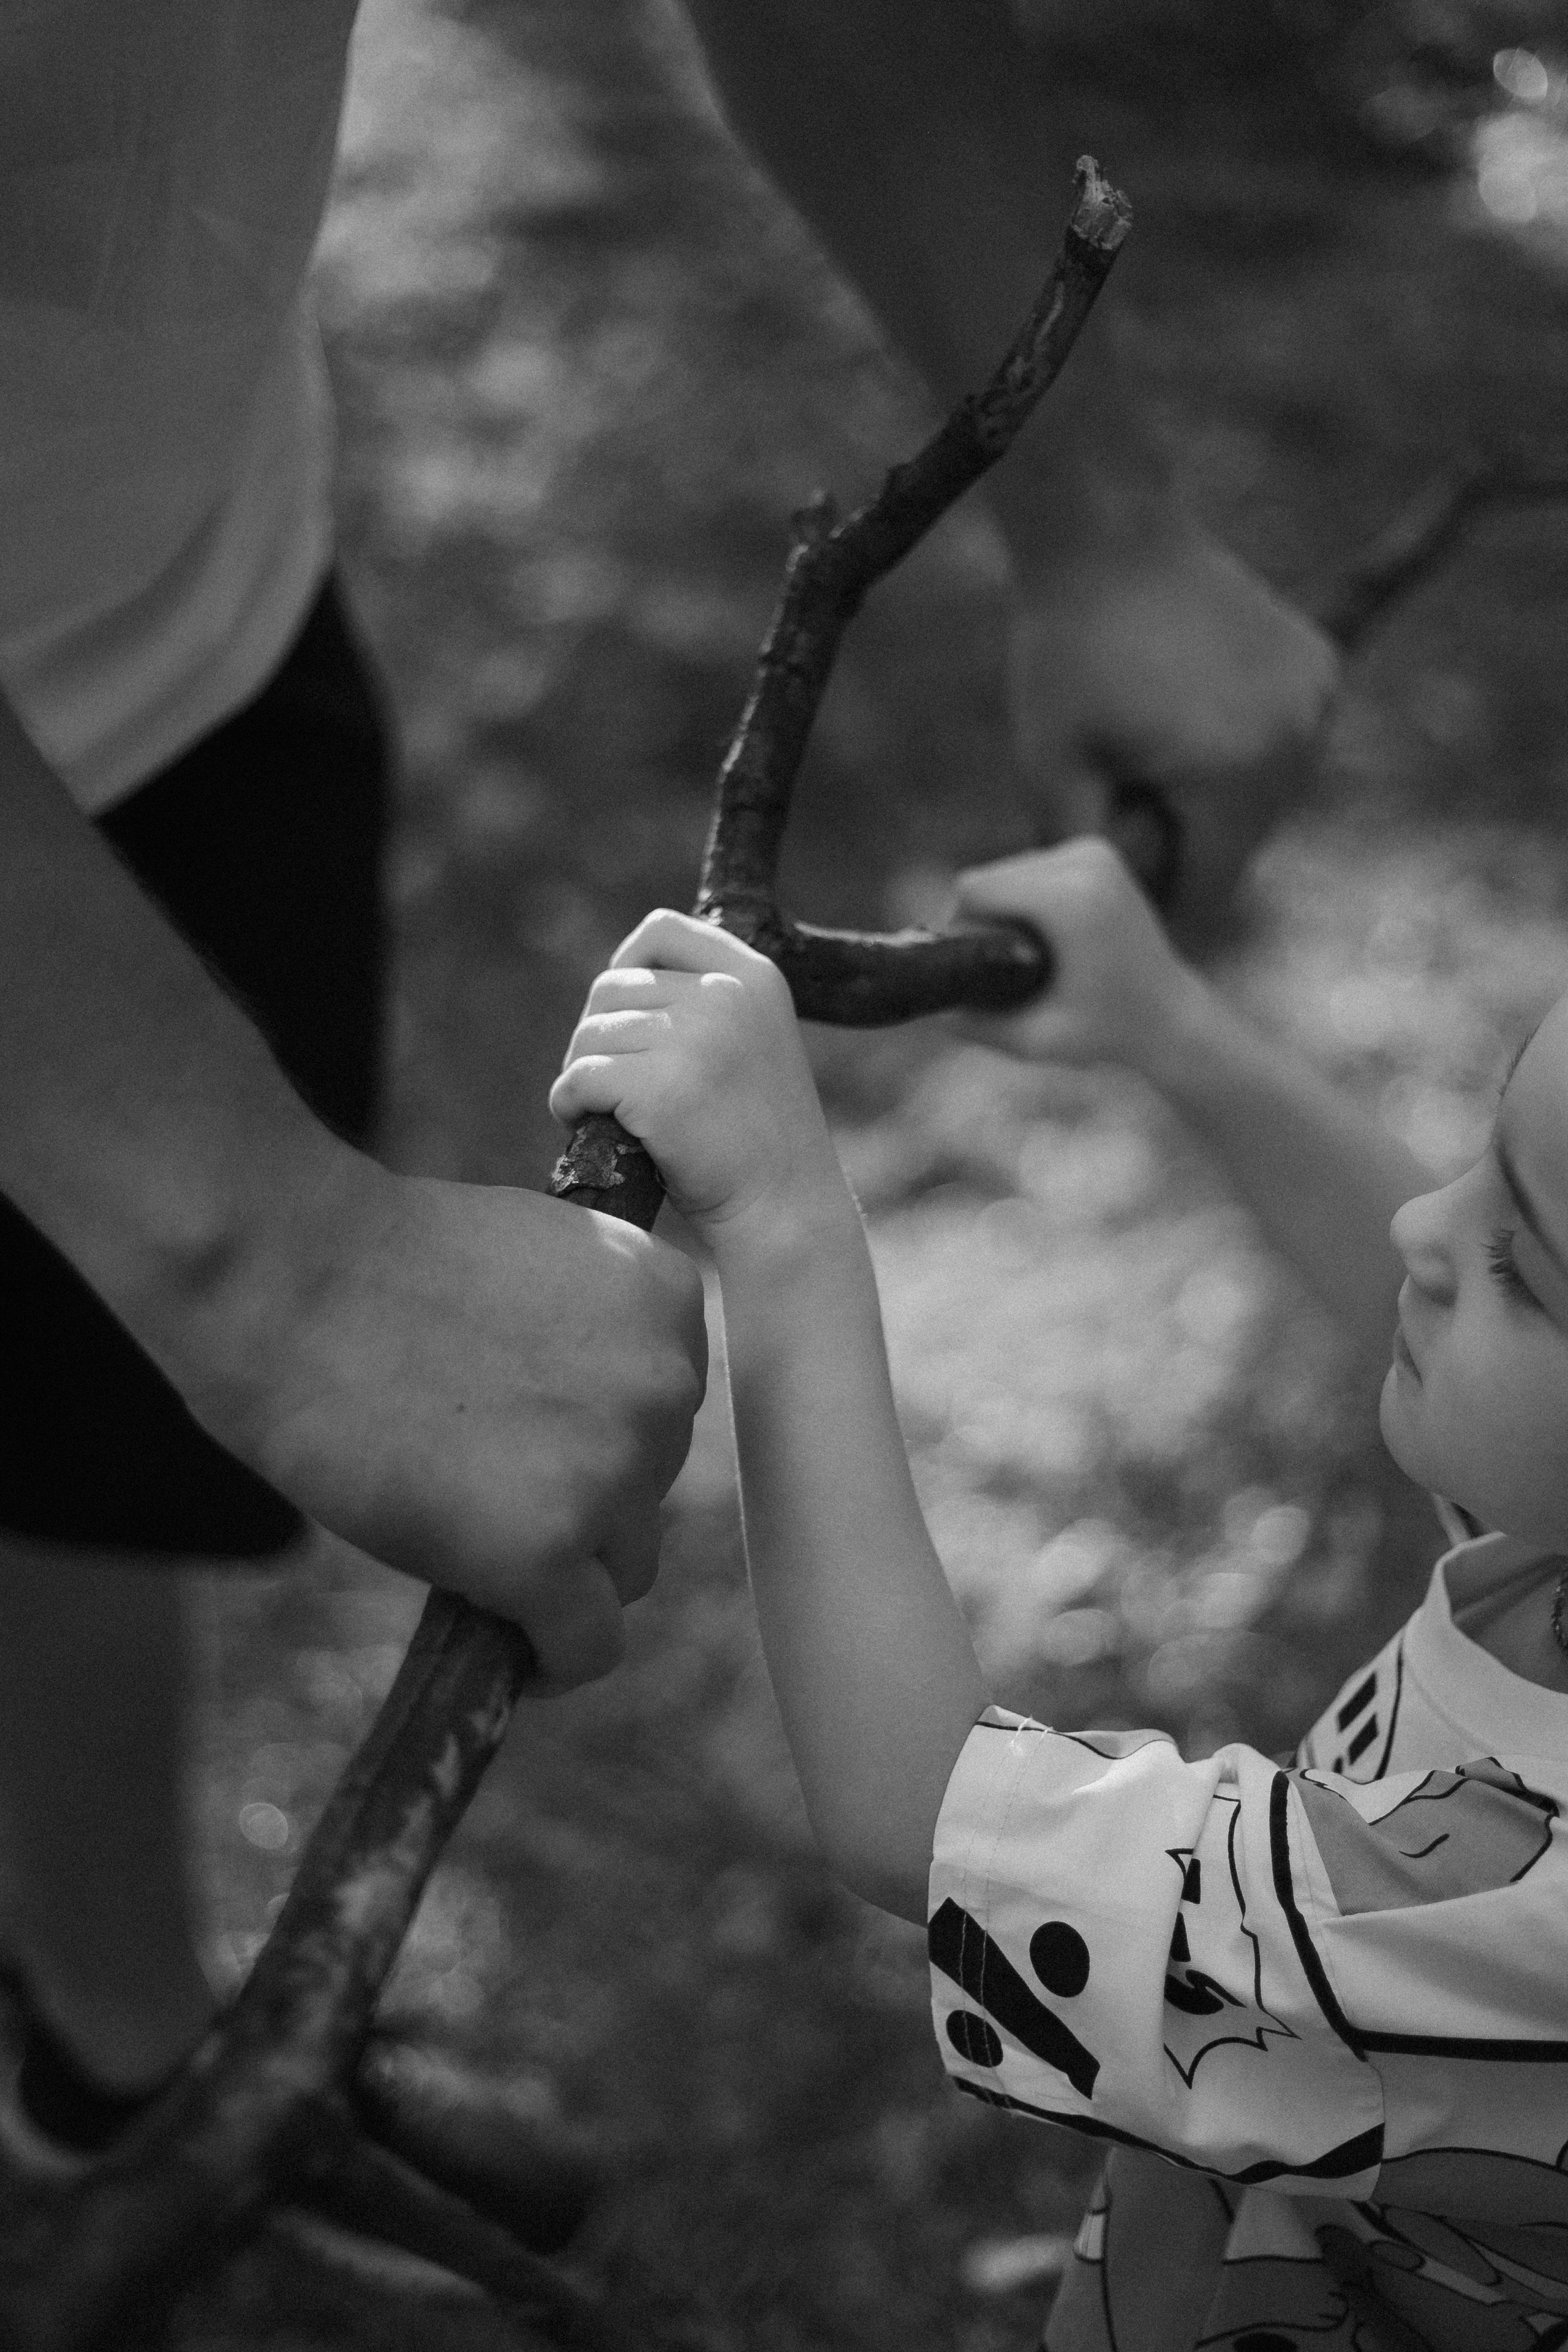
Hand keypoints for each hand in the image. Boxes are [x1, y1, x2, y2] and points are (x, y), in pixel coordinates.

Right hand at [239, 1164, 706, 1688]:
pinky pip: (587, 1644)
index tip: (534, 1453)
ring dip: (562, 1572)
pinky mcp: (550, 1550)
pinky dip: (553, 1663)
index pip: (663, 1408)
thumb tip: (589, 1437)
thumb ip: (584, 1339)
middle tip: (479, 1494)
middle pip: (646, 1488)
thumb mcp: (530, 1267)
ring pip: (623, 1570)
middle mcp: (667, 1383)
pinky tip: (513, 1659)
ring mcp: (616, 1470)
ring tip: (471, 1557)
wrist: (286, 1278)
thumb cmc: (375, 1260)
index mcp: (666, 1298)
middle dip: (578, 1501)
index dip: (596, 1439)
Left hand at [548, 911, 851, 1260]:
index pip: (661, 931)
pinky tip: (583, 1127)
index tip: (625, 1016)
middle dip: (598, 1035)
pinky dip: (567, 1104)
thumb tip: (610, 988)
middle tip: (608, 1085)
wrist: (785, 1210)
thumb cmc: (757, 1138)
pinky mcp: (660, 1088)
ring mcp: (695, 1039)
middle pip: (612, 986)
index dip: (626, 966)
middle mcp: (725, 996)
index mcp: (754, 977)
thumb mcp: (751, 1043)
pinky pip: (579, 1078)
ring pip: (590, 1034)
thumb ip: (703, 1003)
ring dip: (580, 1073)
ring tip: (600, 1111)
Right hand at [951, 837, 1206, 1082]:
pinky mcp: (1098, 852)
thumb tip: (930, 1010)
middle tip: (1001, 966)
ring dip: (1005, 907)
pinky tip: (1045, 935)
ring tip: (1028, 955)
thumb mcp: (1036, 1040)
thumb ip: (977, 1025)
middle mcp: (1086, 863)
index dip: (959, 925)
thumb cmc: (1106, 1033)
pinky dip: (1027, 895)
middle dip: (982, 917)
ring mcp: (1095, 852)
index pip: (976, 887)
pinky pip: (1033, 866)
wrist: (1171, 1015)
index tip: (972, 964)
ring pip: (1009, 868)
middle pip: (990, 874)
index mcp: (1071, 900)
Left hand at [1007, 525, 1338, 943]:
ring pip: (1263, 801)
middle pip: (1238, 849)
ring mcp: (1318, 702)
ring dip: (1213, 796)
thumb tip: (1090, 933)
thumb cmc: (1065, 653)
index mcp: (1232, 780)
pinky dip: (1241, 746)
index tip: (1115, 887)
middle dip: (1182, 841)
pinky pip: (1282, 745)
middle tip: (1123, 785)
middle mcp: (1295, 744)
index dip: (1156, 905)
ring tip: (1152, 736)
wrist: (1107, 533)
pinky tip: (1190, 705)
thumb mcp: (1051, 770)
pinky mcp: (1321, 666)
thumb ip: (1078, 857)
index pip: (1207, 893)